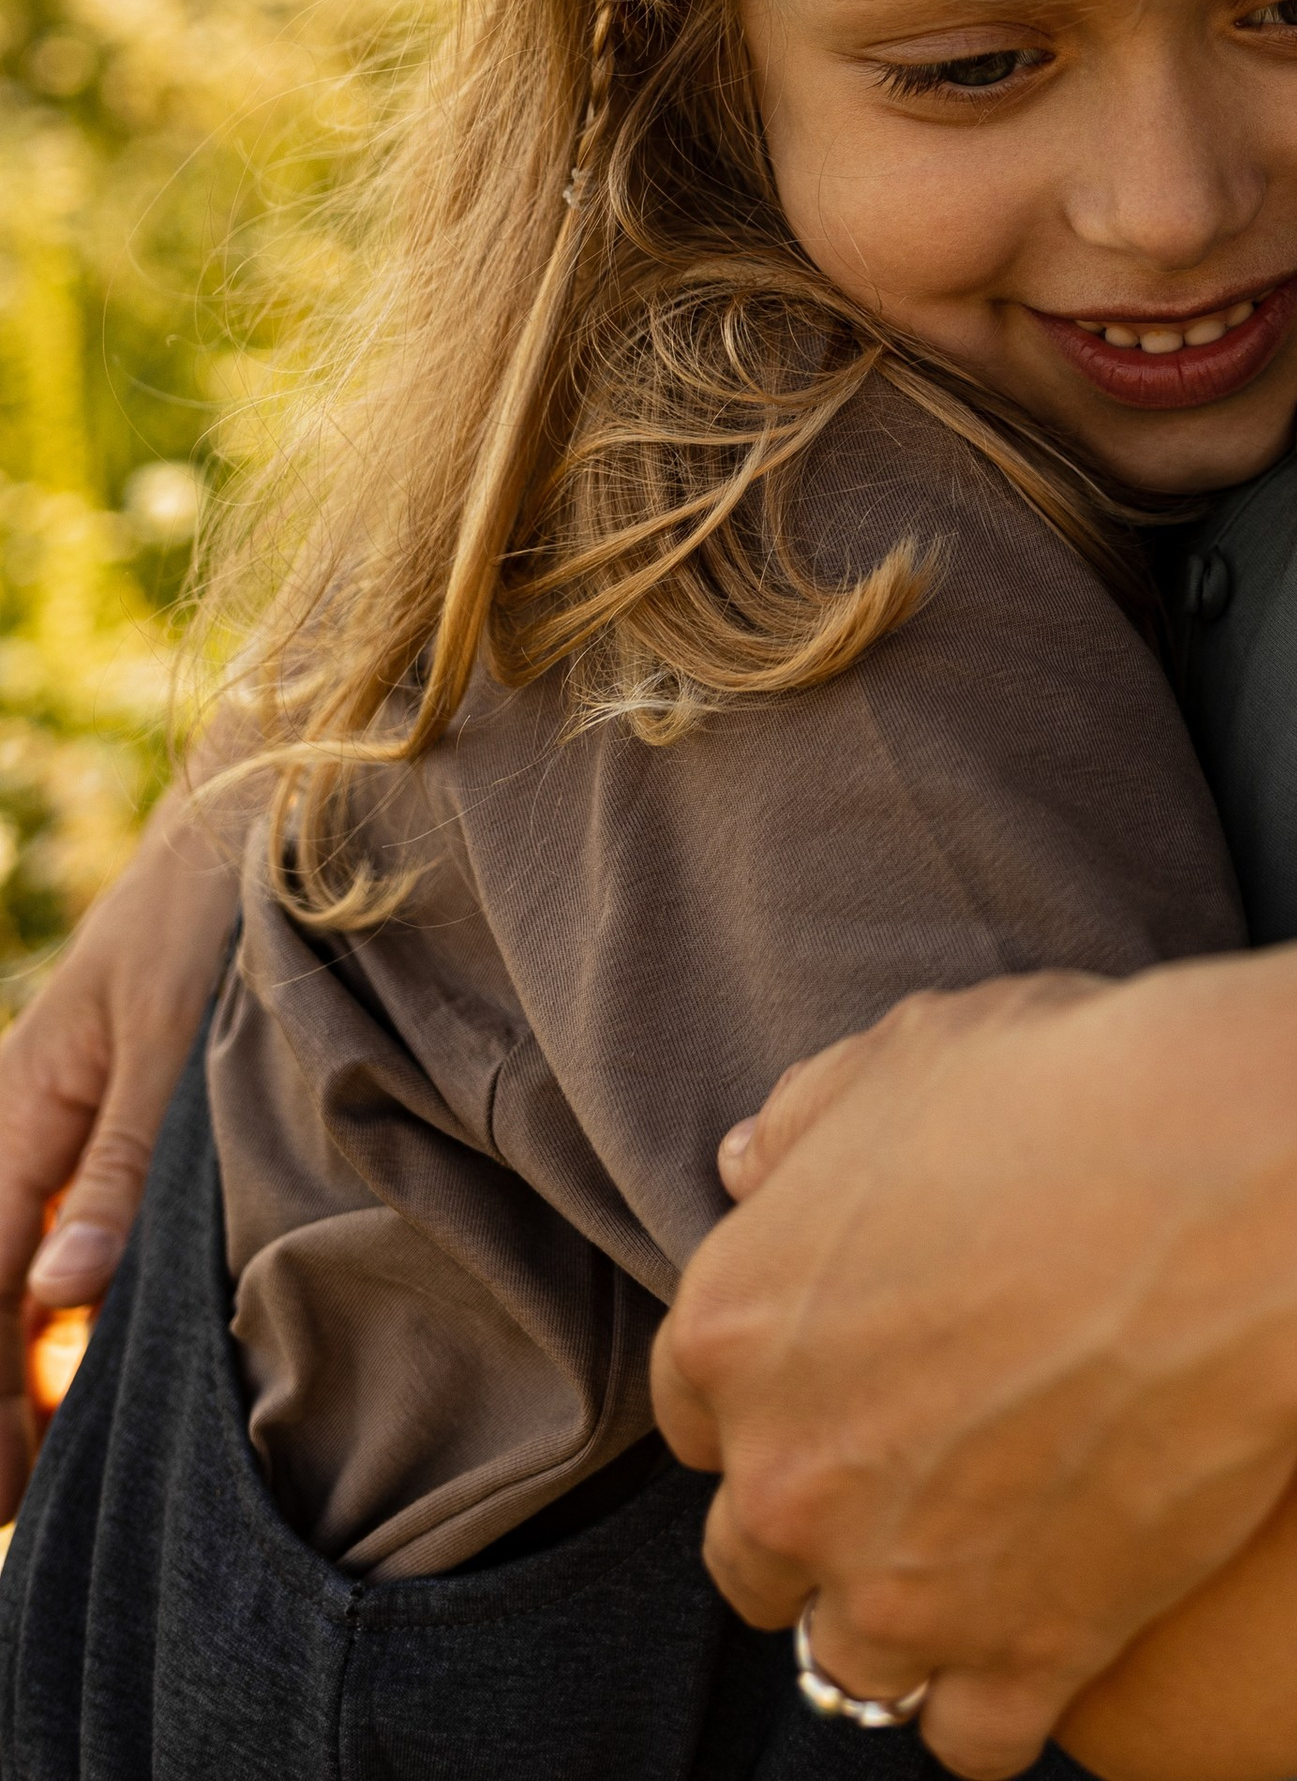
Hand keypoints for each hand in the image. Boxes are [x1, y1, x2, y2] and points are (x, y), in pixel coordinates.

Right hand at [0, 779, 239, 1513]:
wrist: (246, 819)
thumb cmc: (206, 914)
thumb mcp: (169, 1037)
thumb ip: (123, 1163)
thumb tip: (63, 1291)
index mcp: (21, 1110)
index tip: (2, 1477)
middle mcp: (24, 1126)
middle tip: (11, 1503)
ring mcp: (59, 1125)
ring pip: (11, 1271)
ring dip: (13, 1365)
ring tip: (30, 1473)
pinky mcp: (103, 1122)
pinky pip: (52, 1237)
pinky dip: (50, 1313)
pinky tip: (75, 1373)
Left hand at [657, 968, 1296, 1780]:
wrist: (1229, 1191)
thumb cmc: (1072, 1092)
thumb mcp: (908, 1053)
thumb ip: (807, 1117)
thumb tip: (749, 1163)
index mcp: (735, 1327)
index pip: (701, 1408)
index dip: (777, 1388)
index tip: (847, 1369)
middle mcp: (790, 1477)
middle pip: (756, 1550)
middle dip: (822, 1512)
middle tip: (920, 1460)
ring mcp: (903, 1585)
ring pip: (848, 1662)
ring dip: (900, 1618)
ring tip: (979, 1558)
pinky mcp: (1029, 1651)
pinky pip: (972, 1742)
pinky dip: (998, 1702)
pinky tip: (1044, 1631)